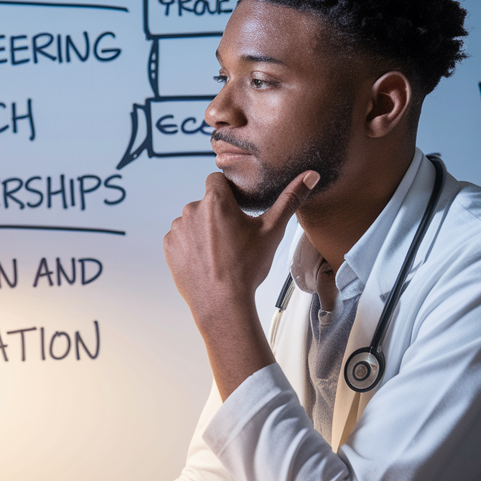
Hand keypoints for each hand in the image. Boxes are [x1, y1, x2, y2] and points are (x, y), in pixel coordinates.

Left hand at [164, 169, 318, 395]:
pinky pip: (181, 239)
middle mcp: (191, 210)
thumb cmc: (247, 268)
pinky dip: (191, 246)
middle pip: (206, 203)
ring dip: (203, 230)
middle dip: (217, 214)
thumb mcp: (272, 231)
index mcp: (216, 200)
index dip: (229, 191)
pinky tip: (206, 260)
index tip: (237, 207)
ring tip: (220, 252)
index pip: (217, 179)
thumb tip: (310, 176)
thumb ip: (290, 199)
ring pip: (193, 221)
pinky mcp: (169, 247)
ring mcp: (178, 229)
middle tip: (233, 237)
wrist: (222, 303)